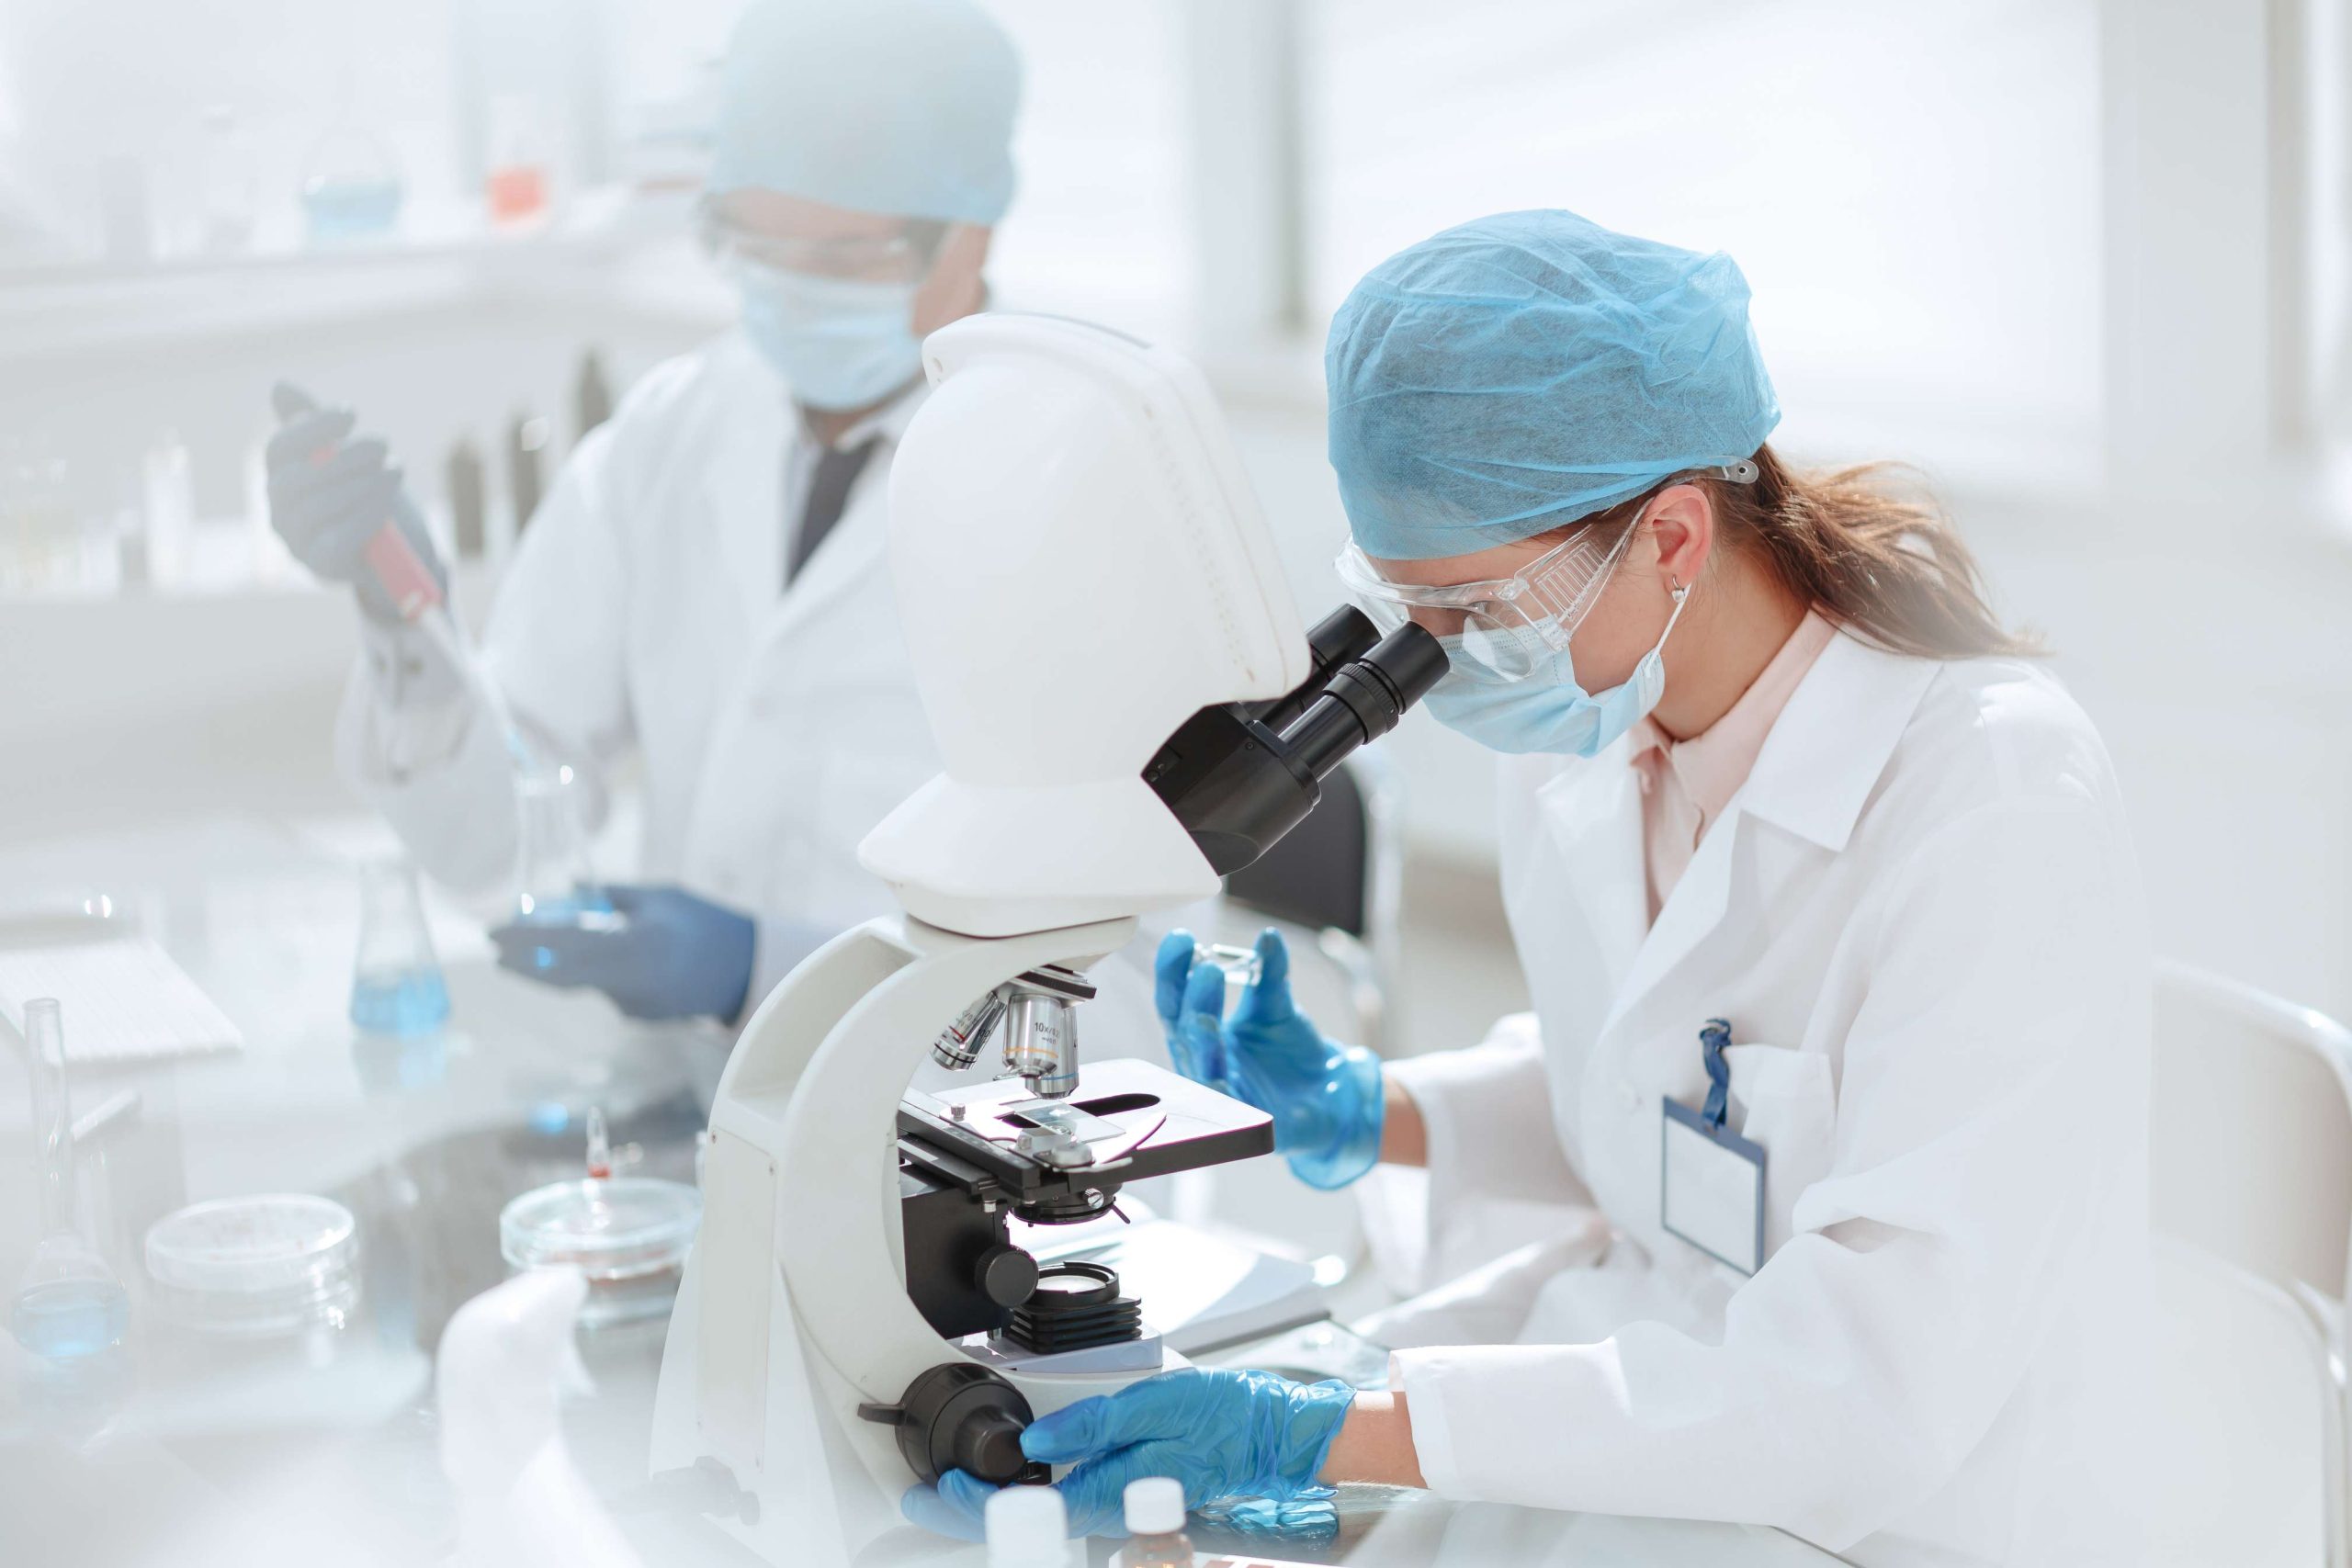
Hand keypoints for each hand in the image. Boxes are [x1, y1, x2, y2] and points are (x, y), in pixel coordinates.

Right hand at [266, 381, 444, 621]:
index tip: (351, 413)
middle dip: (342, 457)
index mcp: (281, 479)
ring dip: (361, 485)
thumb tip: (279, 386)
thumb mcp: (346, 457)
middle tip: (383, 444)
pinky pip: (337, 540)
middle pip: (294, 478)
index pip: (280, 448)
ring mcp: (298, 541)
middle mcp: (280, 511)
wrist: (396, 552)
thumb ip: (316, 427)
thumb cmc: (365, 497)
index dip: (313, 427)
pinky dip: (365, 517)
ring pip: (316, 508)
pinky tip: (388, 504)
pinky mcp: (321, 566)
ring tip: (395, 471)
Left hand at [489, 884, 755, 1020]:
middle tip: (497, 948)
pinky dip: (600, 972)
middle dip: (523, 963)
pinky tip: (626, 958)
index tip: (491, 933)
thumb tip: (569, 891)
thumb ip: (614, 897)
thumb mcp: (661, 897)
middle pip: (558, 977)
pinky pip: (606, 989)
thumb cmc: (706, 924)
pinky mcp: (638, 1017)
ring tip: (579, 941)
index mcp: (636, 945)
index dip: (524, 941)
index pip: (565, 945)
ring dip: (567, 963)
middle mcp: (630, 982)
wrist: (747, 971)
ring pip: (583, 982)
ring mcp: (633, 1005)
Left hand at [913, 1368, 1354, 1537]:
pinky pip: (1063, 1506)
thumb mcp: (1155, 1405)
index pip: (1023, 1511)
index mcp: (1111, 1491)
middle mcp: (1109, 1509)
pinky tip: (1009, 1485)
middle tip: (924, 1498)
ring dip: (993, 1508)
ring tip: (952, 1491)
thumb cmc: (1222, 1416)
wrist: (1267, 1432)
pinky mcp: (1121, 1495)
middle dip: (966, 1514)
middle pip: (1023, 1524)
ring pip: (1039, 1517)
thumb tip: (1036, 1444)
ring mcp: (1115, 1506)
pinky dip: (1026, 1498)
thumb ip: (1093, 1426)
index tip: (939, 1485)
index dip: (972, 1503)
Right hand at [1155, 927, 1384, 1188]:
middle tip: (1206, 969)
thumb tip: (1267, 937)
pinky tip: (1216, 1078)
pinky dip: (1217, 1093)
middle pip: (1182, 1028)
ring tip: (1207, 1015)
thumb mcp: (1279, 1006)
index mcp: (1204, 1029)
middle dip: (1190, 999)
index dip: (1174, 969)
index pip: (1179, 997)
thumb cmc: (1290, 1052)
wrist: (1328, 1094)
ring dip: (1201, 1040)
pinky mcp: (1243, 1119)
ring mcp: (1219, 1090)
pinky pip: (1224, 1109)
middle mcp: (1203, 1059)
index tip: (1181, 938)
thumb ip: (1271, 973)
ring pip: (1198, 1066)